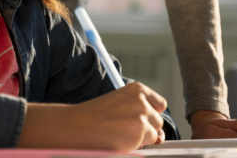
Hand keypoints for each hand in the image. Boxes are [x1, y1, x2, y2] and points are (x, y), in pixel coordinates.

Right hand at [18, 82, 166, 150]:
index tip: (137, 120)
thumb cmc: (94, 118)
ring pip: (155, 133)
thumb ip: (140, 113)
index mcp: (137, 89)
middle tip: (123, 130)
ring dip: (142, 138)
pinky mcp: (140, 131)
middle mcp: (142, 99)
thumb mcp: (119, 106)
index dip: (150, 115)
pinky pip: (148, 144)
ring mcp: (142, 115)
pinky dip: (137, 146)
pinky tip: (120, 141)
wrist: (76, 127)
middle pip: (158, 120)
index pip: (159, 104)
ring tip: (120, 135)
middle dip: (146, 128)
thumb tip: (160, 135)